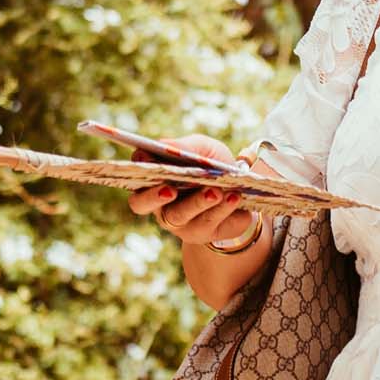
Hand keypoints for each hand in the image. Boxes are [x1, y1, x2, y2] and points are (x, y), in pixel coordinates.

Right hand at [127, 135, 267, 255]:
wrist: (244, 188)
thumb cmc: (212, 166)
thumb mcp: (202, 149)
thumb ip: (184, 147)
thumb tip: (164, 145)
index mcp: (153, 183)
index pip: (134, 180)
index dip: (136, 172)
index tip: (144, 160)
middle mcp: (161, 206)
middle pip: (143, 205)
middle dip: (155, 197)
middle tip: (170, 189)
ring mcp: (182, 224)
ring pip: (181, 216)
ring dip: (198, 202)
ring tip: (214, 191)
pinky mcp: (206, 233)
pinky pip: (211, 223)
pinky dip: (223, 208)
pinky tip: (234, 197)